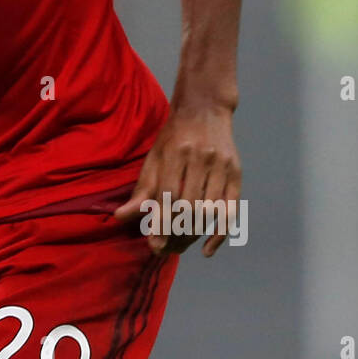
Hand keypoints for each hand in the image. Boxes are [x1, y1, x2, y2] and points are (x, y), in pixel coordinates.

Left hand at [113, 103, 241, 257]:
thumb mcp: (154, 157)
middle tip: (164, 249)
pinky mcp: (237, 173)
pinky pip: (230, 211)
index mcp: (176, 151)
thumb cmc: (174, 136)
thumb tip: (120, 217)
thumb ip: (141, 189)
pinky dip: (219, 233)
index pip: (168, 194)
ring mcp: (222, 165)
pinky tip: (206, 249)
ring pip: (209, 211)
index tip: (154, 243)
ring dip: (193, 236)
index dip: (161, 221)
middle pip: (190, 206)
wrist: (205, 108)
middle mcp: (202, 158)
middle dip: (176, 233)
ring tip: (178, 248)